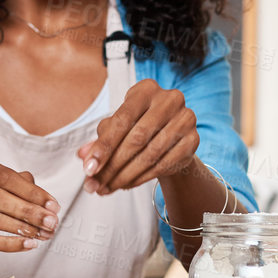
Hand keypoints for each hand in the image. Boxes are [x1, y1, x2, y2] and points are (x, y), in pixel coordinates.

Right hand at [0, 149, 59, 252]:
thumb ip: (19, 182)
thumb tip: (43, 199)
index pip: (5, 177)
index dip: (31, 192)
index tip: (54, 206)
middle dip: (28, 212)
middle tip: (52, 223)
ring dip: (20, 228)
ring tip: (42, 234)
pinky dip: (7, 244)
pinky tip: (28, 244)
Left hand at [77, 79, 197, 194]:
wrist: (171, 136)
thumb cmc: (137, 127)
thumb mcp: (117, 129)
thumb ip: (100, 141)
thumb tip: (83, 156)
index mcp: (146, 89)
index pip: (121, 120)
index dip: (103, 147)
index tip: (88, 169)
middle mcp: (169, 99)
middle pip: (136, 139)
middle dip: (113, 166)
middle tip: (96, 185)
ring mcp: (185, 119)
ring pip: (150, 154)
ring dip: (125, 176)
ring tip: (108, 188)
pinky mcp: (194, 139)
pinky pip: (165, 164)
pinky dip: (143, 178)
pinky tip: (127, 185)